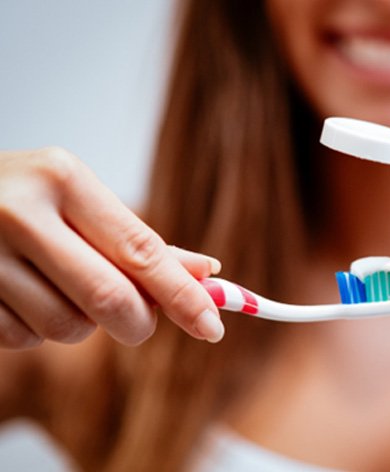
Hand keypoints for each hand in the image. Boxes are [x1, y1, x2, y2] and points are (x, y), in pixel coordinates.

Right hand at [0, 148, 223, 347]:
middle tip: (139, 319)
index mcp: (64, 180)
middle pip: (110, 300)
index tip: (214, 326)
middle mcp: (21, 214)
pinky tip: (22, 294)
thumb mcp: (79, 199)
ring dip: (81, 323)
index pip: (142, 252)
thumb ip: (138, 241)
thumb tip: (206, 272)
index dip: (184, 296)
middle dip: (138, 322)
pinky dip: (38, 329)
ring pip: (68, 328)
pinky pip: (25, 340)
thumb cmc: (21, 196)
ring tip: (59, 285)